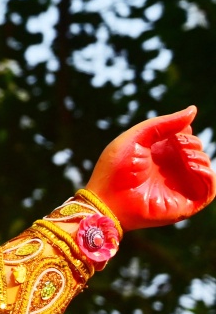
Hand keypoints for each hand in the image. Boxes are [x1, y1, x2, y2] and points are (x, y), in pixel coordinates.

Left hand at [85, 107, 215, 230]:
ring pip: (204, 168)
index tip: (176, 131)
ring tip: (186, 155)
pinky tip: (192, 166)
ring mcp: (178, 186)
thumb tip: (193, 110)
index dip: (183, 131)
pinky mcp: (185, 203)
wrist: (108, 199)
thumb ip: (163, 124)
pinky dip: (208, 175)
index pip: (182, 137)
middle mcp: (169, 169)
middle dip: (192, 143)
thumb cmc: (116, 168)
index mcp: (156, 153)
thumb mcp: (137, 138)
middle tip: (179, 143)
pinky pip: (209, 189)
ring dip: (201, 157)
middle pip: (195, 150)